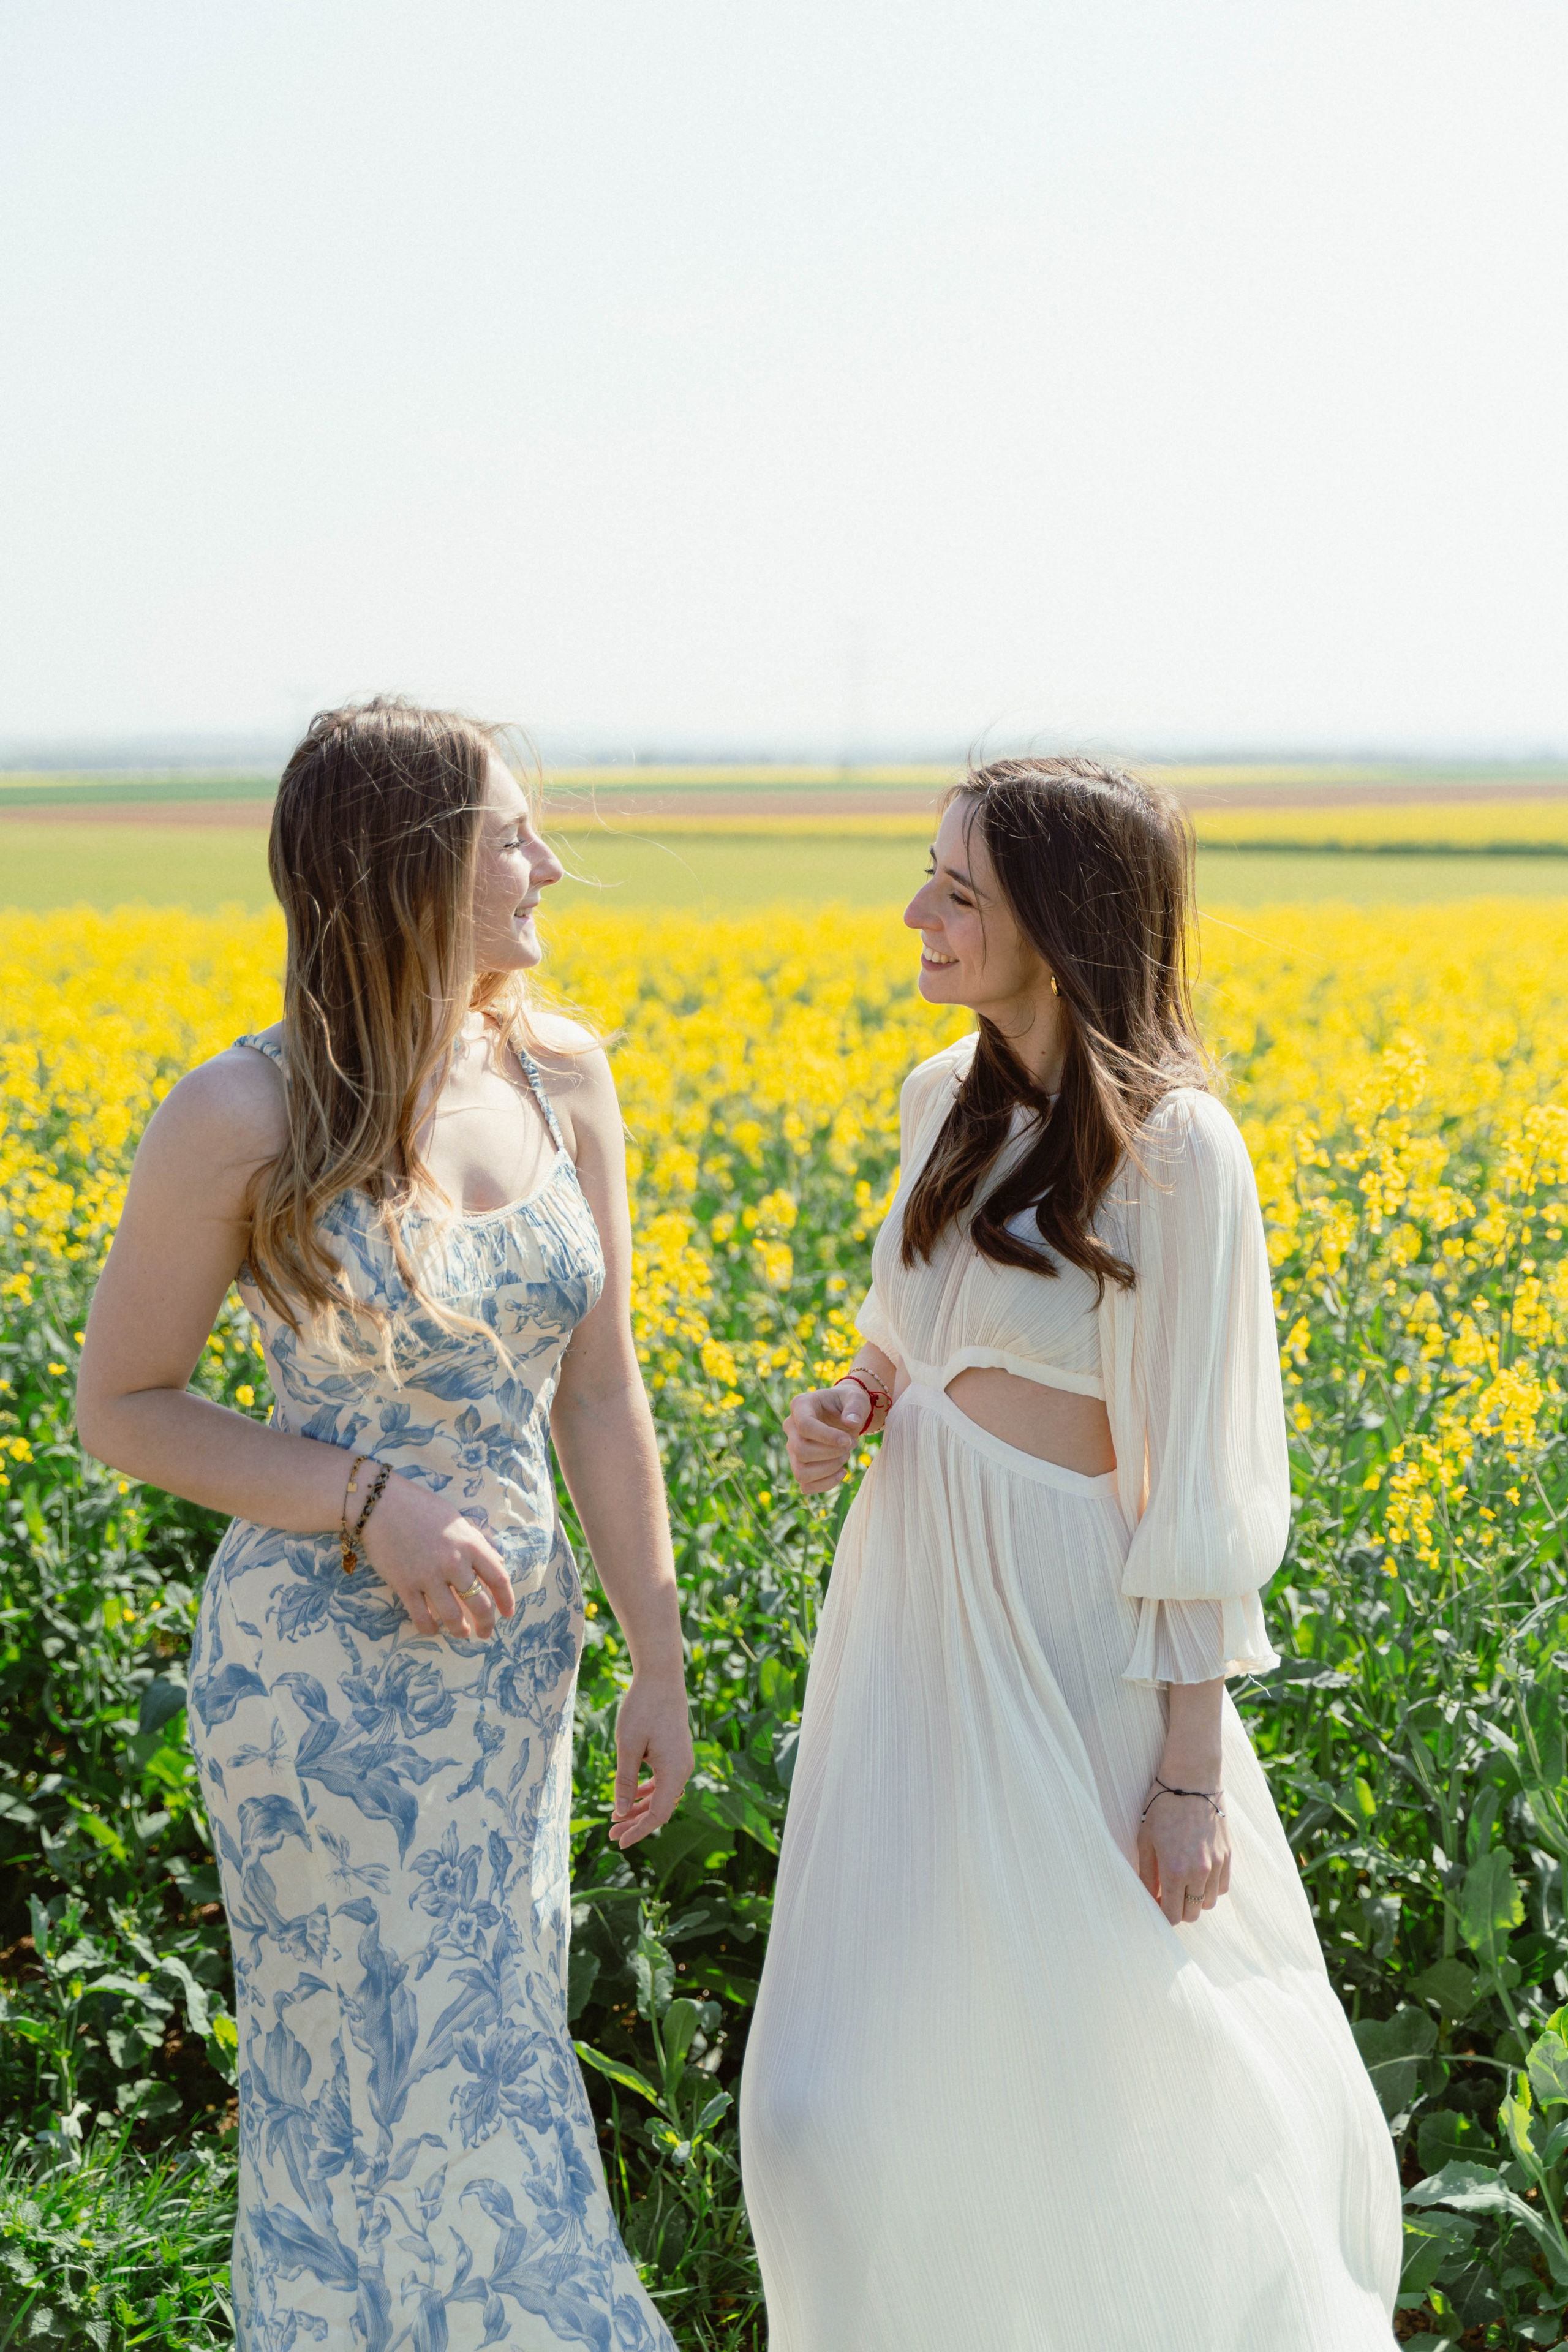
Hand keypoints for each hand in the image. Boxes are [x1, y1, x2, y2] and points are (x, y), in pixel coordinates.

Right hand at [357, 1471, 516, 1640]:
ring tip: (462, 1634)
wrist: (381, 1503)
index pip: (498, 1579)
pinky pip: (421, 1617)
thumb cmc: (422, 1508)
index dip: (507, 1600)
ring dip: (460, 1630)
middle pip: (479, 1604)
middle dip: (486, 1623)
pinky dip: (430, 1628)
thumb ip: (478, 1545)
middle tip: (485, 1633)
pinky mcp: (404, 1585)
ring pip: (452, 1616)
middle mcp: (453, 1563)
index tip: (508, 1613)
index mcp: (471, 1544)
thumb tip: (498, 1566)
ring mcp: (428, 1576)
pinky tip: (433, 1629)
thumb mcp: (458, 1521)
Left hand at [609, 1670, 694, 1848]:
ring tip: (616, 1818)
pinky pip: (663, 1781)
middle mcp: (682, 1769)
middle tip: (611, 1834)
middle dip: (636, 1822)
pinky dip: (647, 1790)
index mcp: (674, 1771)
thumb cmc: (643, 1709)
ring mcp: (681, 1761)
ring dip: (640, 1807)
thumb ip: (625, 1781)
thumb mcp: (628, 1746)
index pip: (658, 1814)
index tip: (619, 1841)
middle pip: (661, 1807)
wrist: (661, 1677)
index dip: (639, 1830)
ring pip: (661, 1795)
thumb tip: (621, 1811)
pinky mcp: (676, 1753)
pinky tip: (630, 1795)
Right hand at [785, 1381, 873, 1494]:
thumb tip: (851, 1424)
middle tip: (851, 1444)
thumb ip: (856, 1408)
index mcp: (801, 1405)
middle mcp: (791, 1427)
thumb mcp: (856, 1398)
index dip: (827, 1437)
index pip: (805, 1426)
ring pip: (801, 1472)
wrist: (844, 1413)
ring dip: (828, 1470)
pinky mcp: (800, 1465)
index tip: (849, 1440)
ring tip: (845, 1456)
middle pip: (801, 1451)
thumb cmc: (848, 1403)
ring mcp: (793, 1448)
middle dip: (831, 1453)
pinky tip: (842, 1472)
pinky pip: (806, 1485)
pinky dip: (826, 1484)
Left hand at [1136, 1788, 1230, 1925]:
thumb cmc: (1162, 1806)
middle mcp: (1199, 1872)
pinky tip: (1199, 1874)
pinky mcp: (1228, 1856)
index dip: (1162, 1916)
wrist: (1192, 1779)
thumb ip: (1147, 1874)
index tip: (1156, 1905)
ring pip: (1208, 1903)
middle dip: (1177, 1910)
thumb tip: (1150, 1897)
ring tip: (1183, 1882)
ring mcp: (1217, 1865)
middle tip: (1167, 1894)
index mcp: (1175, 1870)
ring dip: (1194, 1900)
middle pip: (1192, 1914)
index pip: (1172, 1914)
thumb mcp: (1145, 1839)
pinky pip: (1222, 1888)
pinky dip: (1210, 1888)